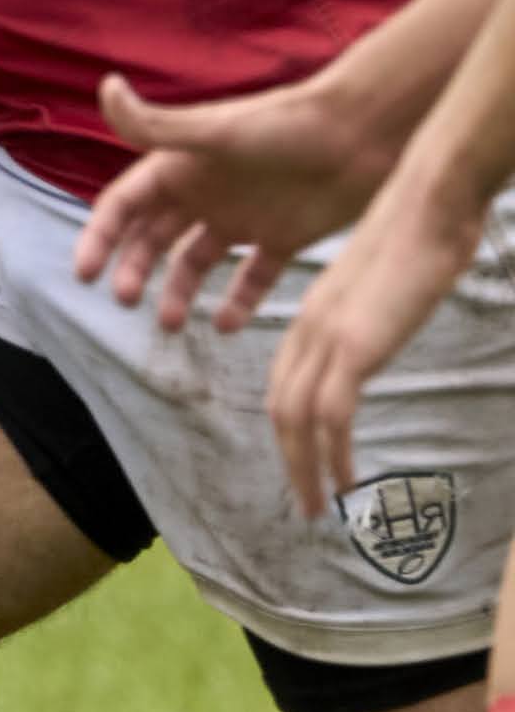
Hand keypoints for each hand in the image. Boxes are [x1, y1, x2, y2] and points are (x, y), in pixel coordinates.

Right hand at [74, 69, 398, 331]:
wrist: (367, 132)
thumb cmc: (289, 124)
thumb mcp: (217, 129)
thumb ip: (157, 123)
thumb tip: (106, 88)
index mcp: (179, 167)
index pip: (123, 207)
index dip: (99, 239)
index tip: (85, 275)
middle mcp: (204, 194)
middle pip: (152, 239)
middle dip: (133, 269)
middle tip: (127, 299)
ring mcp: (243, 218)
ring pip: (196, 262)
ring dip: (178, 292)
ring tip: (173, 323)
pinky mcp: (283, 238)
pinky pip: (253, 278)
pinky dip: (239, 302)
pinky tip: (227, 325)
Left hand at [266, 173, 479, 513]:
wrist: (429, 203)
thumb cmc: (421, 236)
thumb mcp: (386, 287)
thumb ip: (374, 316)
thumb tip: (384, 334)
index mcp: (313, 315)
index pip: (287, 381)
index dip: (290, 426)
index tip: (304, 459)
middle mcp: (308, 328)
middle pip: (282, 406)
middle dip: (290, 459)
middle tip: (305, 501)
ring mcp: (327, 338)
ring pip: (296, 419)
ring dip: (305, 469)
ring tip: (318, 507)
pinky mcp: (353, 346)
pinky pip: (331, 414)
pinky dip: (332, 455)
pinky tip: (345, 483)